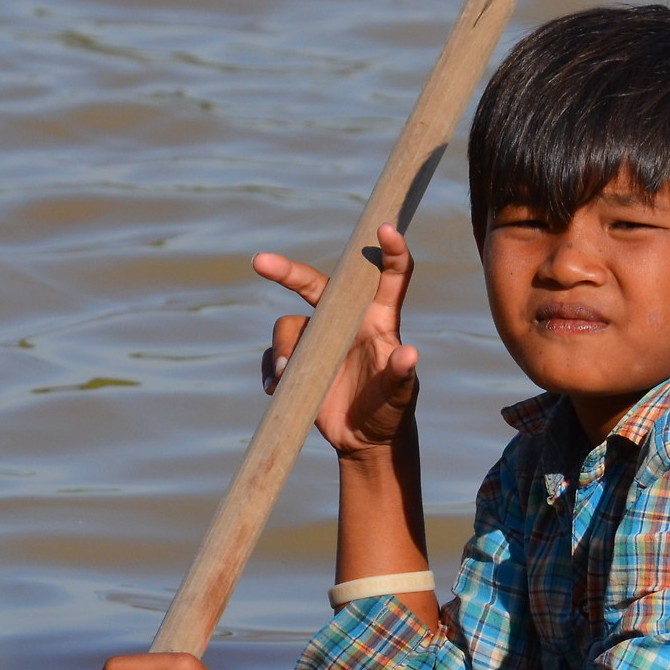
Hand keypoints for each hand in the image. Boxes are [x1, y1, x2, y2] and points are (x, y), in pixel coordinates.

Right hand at [253, 223, 418, 456]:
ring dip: (284, 349)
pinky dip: (270, 370)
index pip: (389, 278)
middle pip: (316, 285)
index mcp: (379, 321)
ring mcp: (319, 340)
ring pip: (289, 325)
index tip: (386, 229)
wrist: (366, 440)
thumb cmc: (391, 413)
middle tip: (260, 261)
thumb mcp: (400, 398)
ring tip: (287, 376)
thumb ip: (402, 377)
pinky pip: (274, 355)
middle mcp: (346, 322)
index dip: (392, 251)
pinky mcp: (298, 361)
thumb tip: (409, 354)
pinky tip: (274, 389)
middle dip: (288, 272)